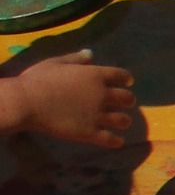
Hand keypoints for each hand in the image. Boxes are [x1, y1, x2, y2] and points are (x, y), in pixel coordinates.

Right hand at [0, 52, 135, 147]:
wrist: (26, 102)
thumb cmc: (37, 80)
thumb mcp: (55, 63)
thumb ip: (75, 58)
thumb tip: (90, 53)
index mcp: (95, 75)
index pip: (121, 75)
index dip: (126, 79)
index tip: (127, 82)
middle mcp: (102, 95)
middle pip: (127, 99)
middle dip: (128, 101)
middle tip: (124, 104)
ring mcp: (98, 115)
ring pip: (123, 120)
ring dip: (124, 121)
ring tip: (120, 122)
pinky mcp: (90, 132)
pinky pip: (112, 139)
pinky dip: (117, 141)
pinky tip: (117, 141)